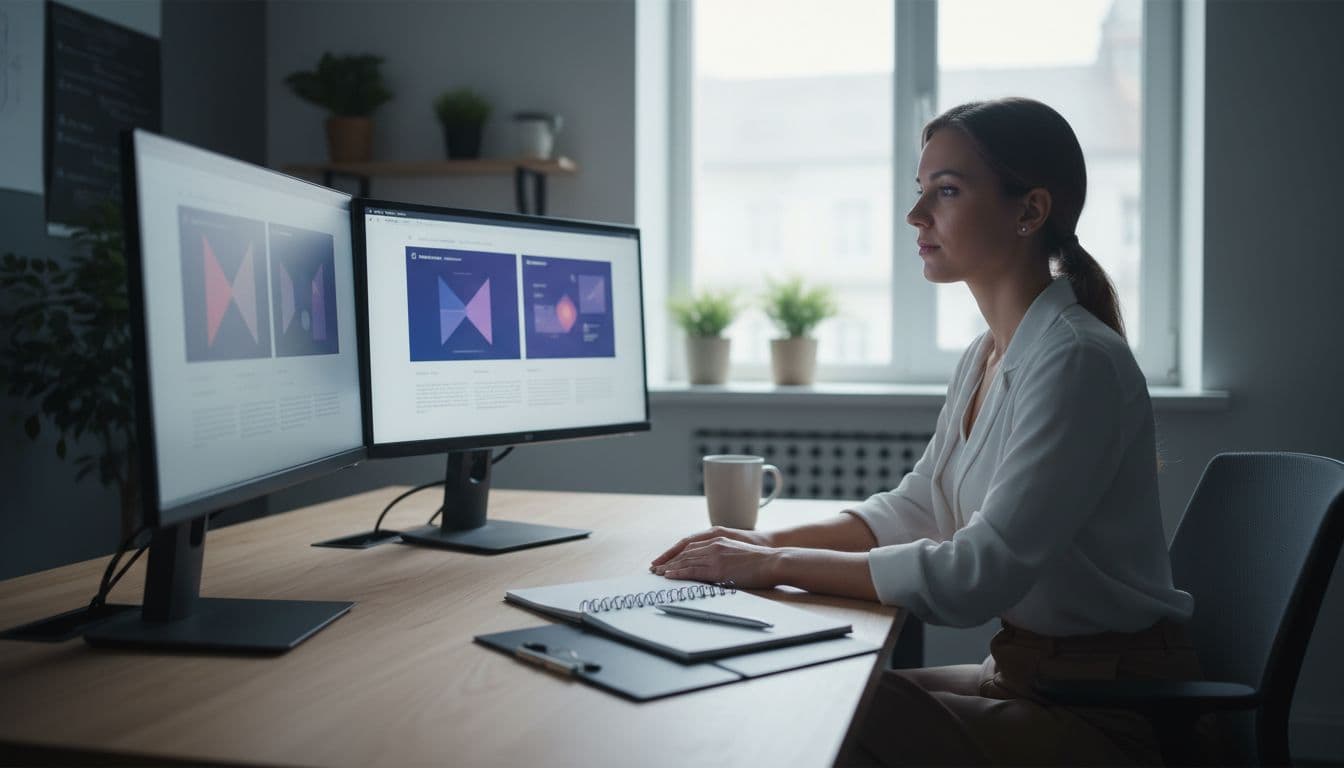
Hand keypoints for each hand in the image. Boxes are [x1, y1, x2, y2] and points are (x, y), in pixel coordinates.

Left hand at [651, 534, 781, 588]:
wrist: (773, 561)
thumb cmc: (760, 560)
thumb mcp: (737, 552)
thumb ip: (722, 555)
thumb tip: (713, 567)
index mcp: (718, 539)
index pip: (690, 545)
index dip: (675, 553)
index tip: (665, 560)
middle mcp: (714, 544)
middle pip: (684, 552)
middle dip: (668, 560)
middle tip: (655, 568)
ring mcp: (715, 556)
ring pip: (685, 561)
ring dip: (670, 568)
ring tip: (658, 574)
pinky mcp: (718, 568)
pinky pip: (693, 571)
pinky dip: (679, 573)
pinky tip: (670, 576)